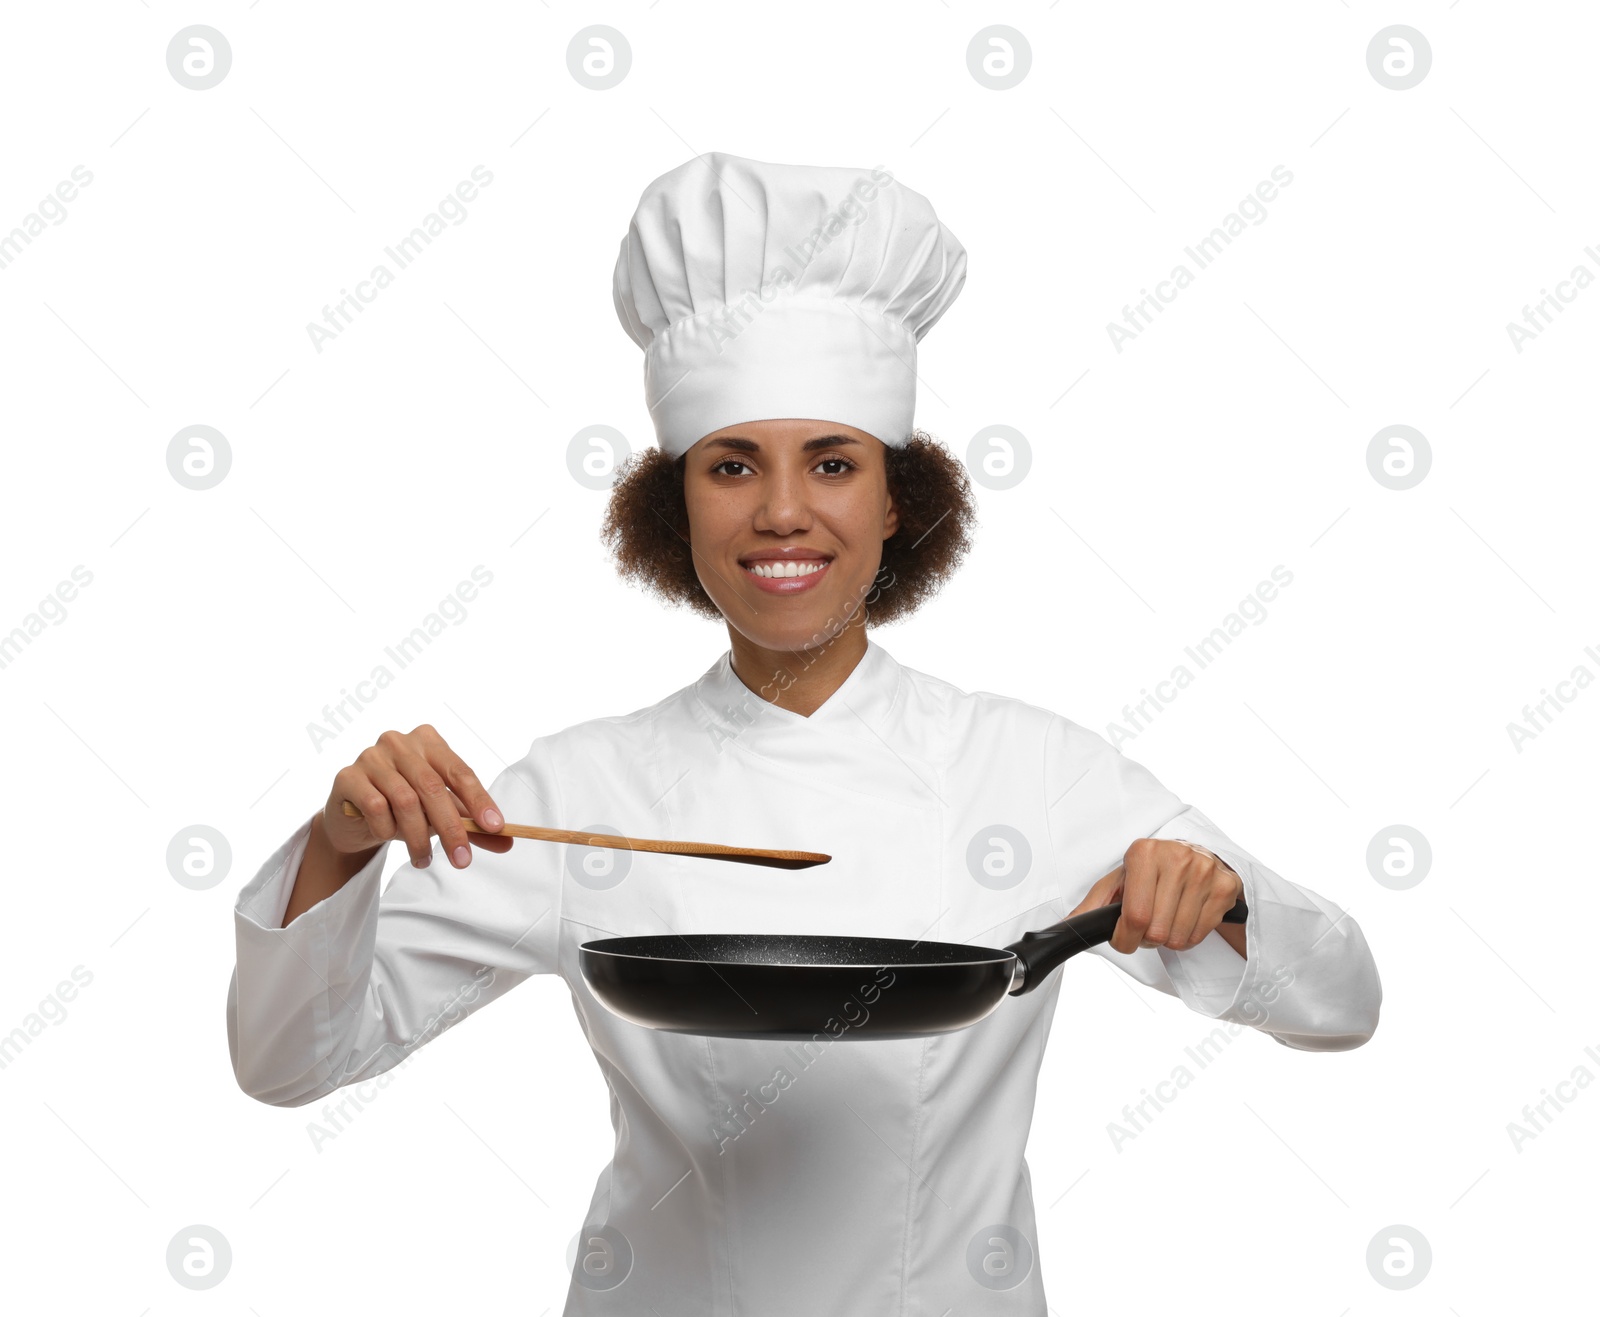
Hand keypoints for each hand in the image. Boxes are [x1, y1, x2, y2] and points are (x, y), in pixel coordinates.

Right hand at [322, 724, 510, 870]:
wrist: (354, 817)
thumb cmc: (402, 808)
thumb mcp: (441, 815)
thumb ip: (472, 825)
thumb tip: (507, 841)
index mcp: (428, 742)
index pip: (460, 771)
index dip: (479, 800)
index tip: (495, 827)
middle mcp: (399, 742)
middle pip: (433, 787)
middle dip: (452, 829)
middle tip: (462, 861)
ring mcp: (372, 756)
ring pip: (405, 801)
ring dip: (418, 837)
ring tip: (423, 860)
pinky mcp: (348, 776)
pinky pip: (376, 807)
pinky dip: (387, 829)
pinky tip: (388, 838)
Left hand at [1069, 838, 1243, 954]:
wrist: (1197, 855)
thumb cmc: (1152, 871)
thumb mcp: (1120, 881)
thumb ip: (1094, 904)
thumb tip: (1068, 926)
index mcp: (1143, 853)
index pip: (1135, 916)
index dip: (1126, 939)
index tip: (1125, 938)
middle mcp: (1176, 857)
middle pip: (1156, 932)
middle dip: (1146, 939)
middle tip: (1148, 926)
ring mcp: (1204, 871)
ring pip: (1178, 938)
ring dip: (1167, 940)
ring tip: (1166, 920)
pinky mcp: (1226, 886)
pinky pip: (1200, 935)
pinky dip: (1188, 937)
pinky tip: (1185, 917)